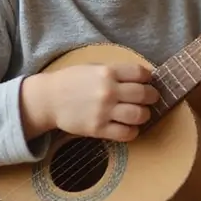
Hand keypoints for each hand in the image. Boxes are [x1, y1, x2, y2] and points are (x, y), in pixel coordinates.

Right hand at [24, 64, 159, 141]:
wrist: (49, 99)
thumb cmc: (71, 81)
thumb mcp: (93, 67)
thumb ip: (115, 72)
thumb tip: (141, 77)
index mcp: (107, 72)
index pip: (140, 73)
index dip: (149, 77)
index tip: (148, 81)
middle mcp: (108, 91)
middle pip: (144, 94)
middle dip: (152, 96)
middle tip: (151, 98)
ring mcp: (103, 111)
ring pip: (139, 115)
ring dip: (145, 115)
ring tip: (141, 114)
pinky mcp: (98, 129)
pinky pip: (126, 133)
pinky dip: (133, 131)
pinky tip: (130, 127)